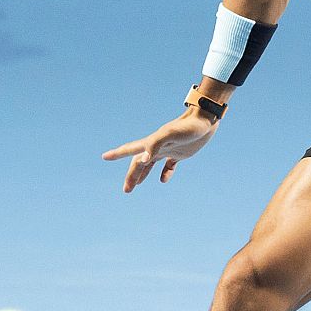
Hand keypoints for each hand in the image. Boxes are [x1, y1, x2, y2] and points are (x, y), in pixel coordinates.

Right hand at [101, 111, 219, 192]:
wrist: (205, 120)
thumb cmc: (188, 127)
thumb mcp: (170, 135)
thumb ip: (155, 145)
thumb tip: (143, 159)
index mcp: (152, 142)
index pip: (131, 149)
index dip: (117, 153)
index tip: (104, 157)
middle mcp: (157, 146)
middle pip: (139, 162)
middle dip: (131, 175)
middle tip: (126, 190)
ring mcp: (168, 149)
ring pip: (150, 164)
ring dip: (142, 175)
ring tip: (135, 186)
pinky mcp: (180, 153)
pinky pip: (169, 165)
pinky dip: (165, 173)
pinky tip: (163, 180)